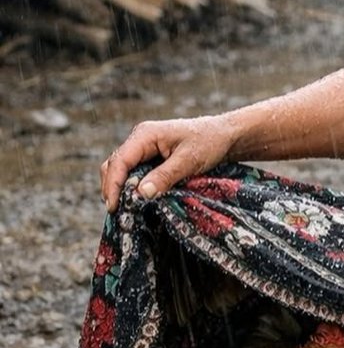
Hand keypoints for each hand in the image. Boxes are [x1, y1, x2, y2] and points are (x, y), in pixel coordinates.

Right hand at [100, 115, 238, 211]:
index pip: (120, 161)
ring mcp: (144, 147)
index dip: (113, 185)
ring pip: (122, 169)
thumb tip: (141, 193)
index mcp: (145, 135)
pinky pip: (134, 171)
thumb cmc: (209, 143)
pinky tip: (136, 200)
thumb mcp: (189, 161)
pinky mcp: (151, 156)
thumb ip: (165, 176)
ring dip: (121, 188)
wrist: (225, 135)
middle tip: (116, 212)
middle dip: (112, 188)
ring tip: (123, 210)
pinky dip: (132, 186)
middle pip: (115, 165)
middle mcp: (140, 139)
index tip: (113, 207)